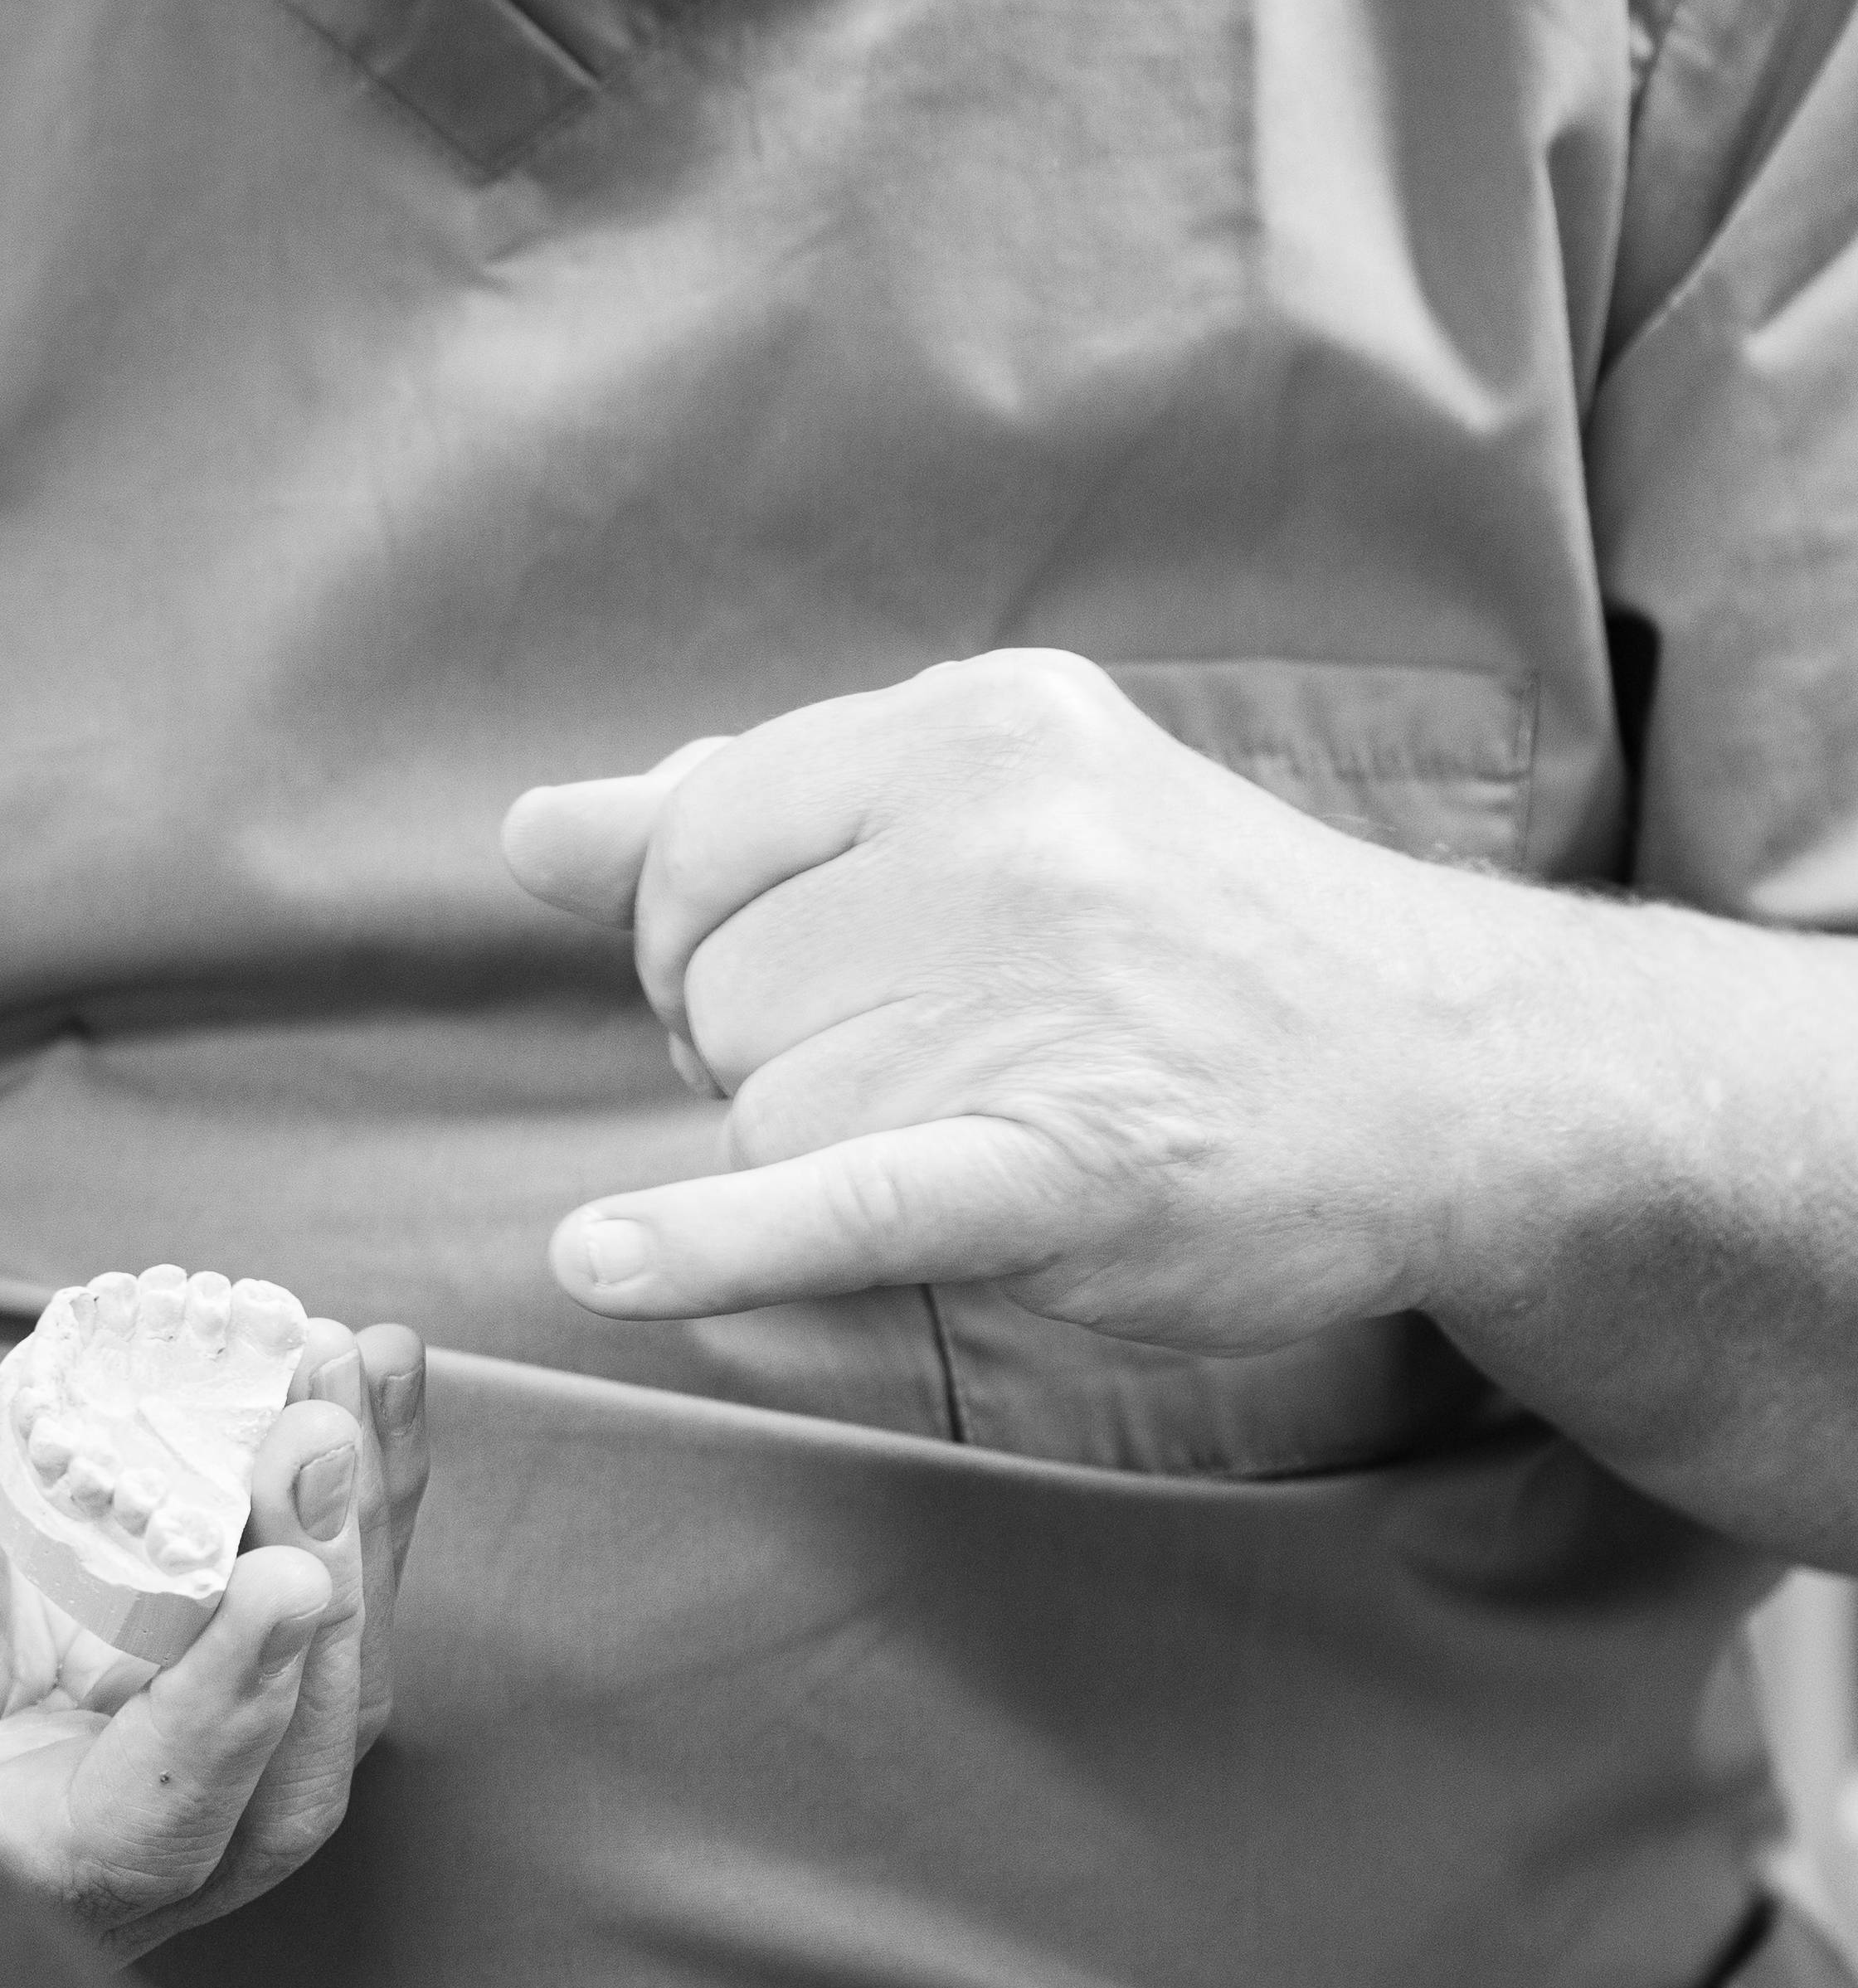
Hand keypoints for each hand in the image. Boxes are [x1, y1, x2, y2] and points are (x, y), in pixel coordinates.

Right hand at [0, 1316, 429, 1957]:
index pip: (144, 1832)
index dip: (222, 1715)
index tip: (277, 1577)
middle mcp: (117, 1845)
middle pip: (278, 1775)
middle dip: (320, 1597)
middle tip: (316, 1434)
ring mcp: (179, 1759)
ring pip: (320, 1684)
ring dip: (355, 1523)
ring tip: (346, 1369)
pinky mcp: (204, 1668)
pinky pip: (309, 1594)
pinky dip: (350, 1485)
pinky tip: (363, 1366)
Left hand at [505, 652, 1523, 1346]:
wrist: (1458, 1072)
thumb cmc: (1188, 938)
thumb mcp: (988, 810)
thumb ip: (750, 816)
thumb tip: (528, 835)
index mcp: (975, 725)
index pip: (699, 840)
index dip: (710, 934)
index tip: (808, 977)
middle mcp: (1007, 835)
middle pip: (723, 988)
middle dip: (782, 1053)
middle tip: (943, 1062)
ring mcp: (1044, 997)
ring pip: (768, 1112)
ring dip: (840, 1154)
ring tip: (1001, 1120)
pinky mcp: (1076, 1162)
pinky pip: (838, 1199)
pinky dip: (709, 1244)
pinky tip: (608, 1262)